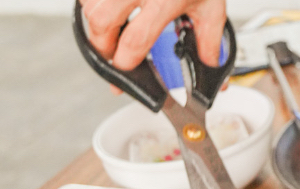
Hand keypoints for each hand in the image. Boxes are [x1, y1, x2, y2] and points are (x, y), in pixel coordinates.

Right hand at [79, 0, 226, 70]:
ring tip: (109, 29)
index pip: (135, 39)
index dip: (125, 62)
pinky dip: (92, 2)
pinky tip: (108, 7)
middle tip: (111, 53)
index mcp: (165, 0)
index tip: (124, 69)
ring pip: (89, 3)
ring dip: (96, 21)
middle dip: (102, 44)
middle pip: (101, 20)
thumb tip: (210, 72)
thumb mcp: (211, 8)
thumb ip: (209, 42)